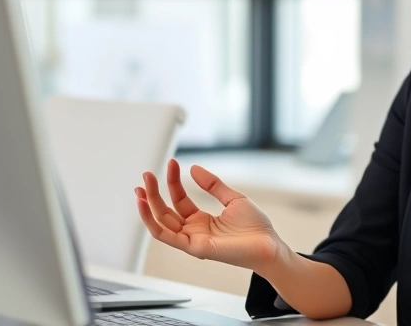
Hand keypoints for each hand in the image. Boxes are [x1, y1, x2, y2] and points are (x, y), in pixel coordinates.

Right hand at [135, 158, 283, 272]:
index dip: (172, 181)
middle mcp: (193, 231)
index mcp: (201, 220)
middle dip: (153, 193)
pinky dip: (151, 221)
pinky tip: (144, 205)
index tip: (172, 163)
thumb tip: (193, 169)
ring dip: (148, 205)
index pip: (179, 199)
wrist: (268, 244)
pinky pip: (165, 236)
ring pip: (161, 222)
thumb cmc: (255, 227)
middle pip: (165, 211)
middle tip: (146, 174)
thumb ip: (212, 185)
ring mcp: (192, 240)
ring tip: (142, 186)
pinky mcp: (194, 247)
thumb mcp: (232, 198)